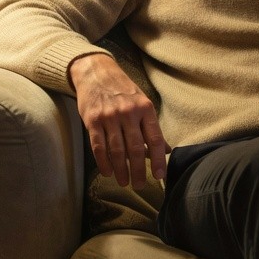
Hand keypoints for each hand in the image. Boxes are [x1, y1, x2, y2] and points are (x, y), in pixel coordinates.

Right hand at [69, 53, 168, 188]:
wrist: (96, 72)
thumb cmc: (123, 90)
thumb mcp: (142, 103)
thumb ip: (152, 127)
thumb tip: (166, 150)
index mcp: (145, 109)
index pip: (155, 139)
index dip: (159, 160)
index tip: (160, 176)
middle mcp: (128, 112)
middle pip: (136, 149)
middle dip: (138, 171)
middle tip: (140, 186)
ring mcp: (109, 117)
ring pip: (117, 151)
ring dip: (121, 170)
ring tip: (125, 182)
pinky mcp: (92, 120)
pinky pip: (98, 147)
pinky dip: (103, 162)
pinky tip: (108, 172)